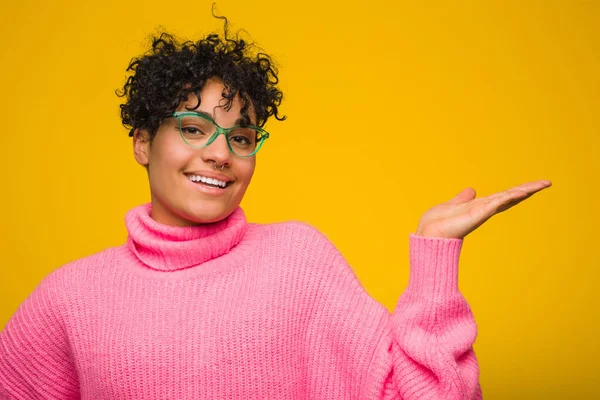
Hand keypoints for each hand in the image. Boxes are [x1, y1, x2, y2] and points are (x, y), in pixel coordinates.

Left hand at [415, 180, 551, 238]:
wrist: (429, 235)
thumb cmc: (437, 223)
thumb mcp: (452, 205)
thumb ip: (462, 199)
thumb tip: (472, 191)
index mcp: (478, 207)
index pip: (502, 197)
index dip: (517, 191)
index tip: (531, 186)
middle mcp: (484, 209)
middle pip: (511, 197)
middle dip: (528, 190)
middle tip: (547, 183)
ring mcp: (483, 211)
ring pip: (508, 197)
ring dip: (525, 190)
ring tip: (543, 184)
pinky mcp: (479, 213)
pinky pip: (497, 202)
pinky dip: (509, 196)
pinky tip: (522, 191)